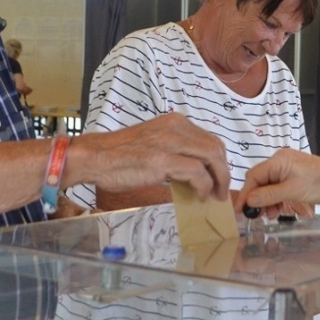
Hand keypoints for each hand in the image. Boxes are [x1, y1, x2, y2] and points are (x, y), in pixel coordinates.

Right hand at [67, 113, 230, 201]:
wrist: (95, 157)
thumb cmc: (119, 155)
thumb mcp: (154, 144)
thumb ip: (175, 152)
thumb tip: (195, 173)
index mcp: (174, 122)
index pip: (210, 139)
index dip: (219, 160)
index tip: (219, 177)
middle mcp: (175, 127)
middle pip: (216, 147)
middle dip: (224, 171)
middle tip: (222, 190)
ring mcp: (170, 142)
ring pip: (212, 157)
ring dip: (218, 180)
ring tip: (214, 196)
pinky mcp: (163, 159)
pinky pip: (197, 172)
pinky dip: (203, 186)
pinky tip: (199, 196)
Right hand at [239, 148, 319, 211]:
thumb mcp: (292, 191)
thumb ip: (269, 196)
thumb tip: (249, 201)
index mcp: (278, 160)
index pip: (254, 176)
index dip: (246, 193)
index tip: (241, 209)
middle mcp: (280, 161)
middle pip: (260, 181)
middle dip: (257, 199)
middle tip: (258, 215)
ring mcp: (286, 168)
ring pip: (268, 186)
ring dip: (267, 201)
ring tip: (271, 215)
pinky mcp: (292, 176)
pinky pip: (277, 187)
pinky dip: (276, 199)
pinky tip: (278, 210)